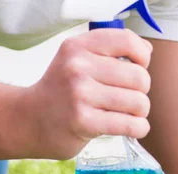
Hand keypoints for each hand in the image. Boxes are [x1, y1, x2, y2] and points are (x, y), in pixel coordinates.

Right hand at [17, 28, 152, 159]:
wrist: (29, 120)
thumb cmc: (63, 90)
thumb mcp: (77, 60)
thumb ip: (111, 51)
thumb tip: (147, 51)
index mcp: (79, 47)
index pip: (128, 42)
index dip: (143, 58)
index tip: (138, 68)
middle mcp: (78, 66)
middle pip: (140, 77)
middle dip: (142, 92)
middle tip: (129, 99)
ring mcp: (80, 94)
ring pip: (139, 102)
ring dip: (141, 112)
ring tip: (128, 114)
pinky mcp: (84, 121)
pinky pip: (131, 124)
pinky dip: (139, 128)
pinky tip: (133, 128)